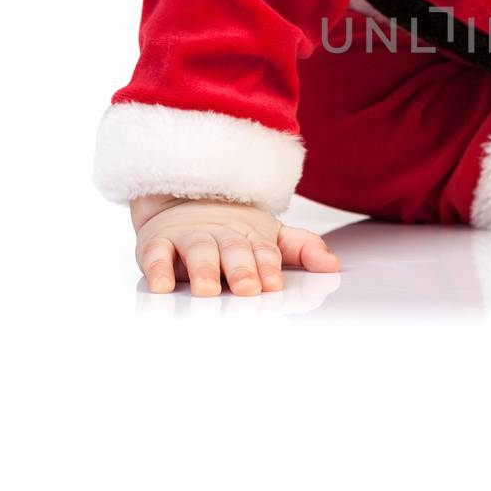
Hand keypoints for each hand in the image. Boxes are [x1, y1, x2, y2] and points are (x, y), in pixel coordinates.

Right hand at [130, 195, 340, 295]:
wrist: (185, 199)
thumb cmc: (232, 231)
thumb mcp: (270, 237)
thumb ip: (302, 249)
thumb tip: (334, 266)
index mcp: (251, 236)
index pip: (264, 251)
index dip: (268, 266)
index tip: (273, 284)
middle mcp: (222, 235)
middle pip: (233, 250)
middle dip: (241, 269)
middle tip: (246, 290)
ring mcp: (190, 237)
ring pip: (198, 251)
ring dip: (203, 270)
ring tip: (208, 291)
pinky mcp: (158, 241)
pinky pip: (156, 254)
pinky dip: (158, 268)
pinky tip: (162, 285)